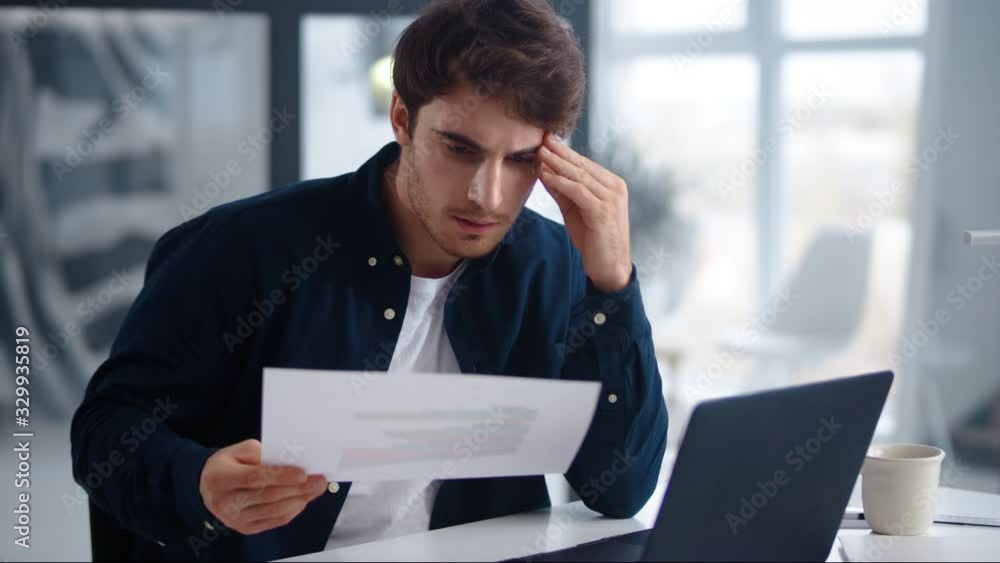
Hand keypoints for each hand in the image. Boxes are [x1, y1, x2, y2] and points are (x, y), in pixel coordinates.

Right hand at [199, 439, 327, 534]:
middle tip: (319, 480)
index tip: (303, 473)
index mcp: (220, 478)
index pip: (255, 478)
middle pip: (268, 496)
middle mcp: (225, 502)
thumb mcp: (239, 450)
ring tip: (316, 488)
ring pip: (274, 511)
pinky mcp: (244, 528)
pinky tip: (304, 499)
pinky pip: (274, 521)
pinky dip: (292, 510)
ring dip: (300, 499)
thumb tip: (291, 461)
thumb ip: (262, 454)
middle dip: (298, 488)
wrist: (209, 486)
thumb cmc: (229, 464)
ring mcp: (234, 519)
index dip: (281, 476)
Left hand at [537, 133, 631, 292]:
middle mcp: (614, 188)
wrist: (610, 268)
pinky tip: (546, 175)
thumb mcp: (574, 210)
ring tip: (540, 152)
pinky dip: (561, 182)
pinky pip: (578, 192)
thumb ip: (562, 191)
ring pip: (579, 176)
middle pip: (581, 165)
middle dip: (559, 151)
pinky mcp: (603, 212)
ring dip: (557, 163)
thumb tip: (544, 171)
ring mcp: (611, 199)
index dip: (564, 152)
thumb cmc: (593, 240)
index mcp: (611, 185)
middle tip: (541, 138)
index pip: (584, 164)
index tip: (546, 140)